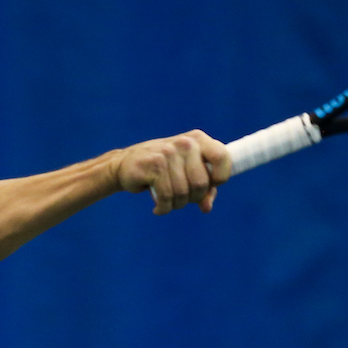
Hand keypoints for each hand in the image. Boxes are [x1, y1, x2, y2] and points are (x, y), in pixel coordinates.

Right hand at [111, 129, 231, 214]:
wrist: (125, 164)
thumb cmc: (161, 170)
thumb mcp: (186, 173)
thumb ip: (203, 188)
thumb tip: (206, 207)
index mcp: (198, 140)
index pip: (222, 157)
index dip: (220, 178)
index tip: (209, 186)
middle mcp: (185, 143)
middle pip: (201, 183)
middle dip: (192, 198)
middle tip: (180, 199)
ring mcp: (168, 152)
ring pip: (183, 193)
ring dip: (176, 205)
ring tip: (167, 202)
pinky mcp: (153, 164)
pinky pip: (167, 196)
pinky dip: (163, 208)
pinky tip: (158, 208)